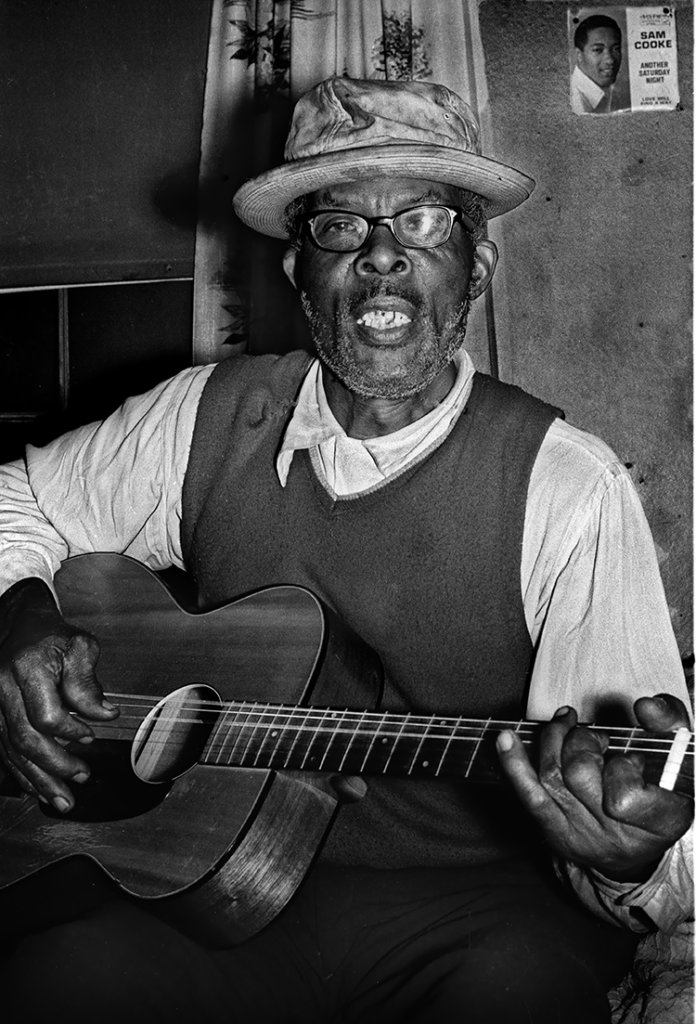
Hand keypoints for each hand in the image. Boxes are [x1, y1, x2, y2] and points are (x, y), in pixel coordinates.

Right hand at [0, 577, 117, 811]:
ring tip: (62, 800)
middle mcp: (4, 690)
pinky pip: (4, 751)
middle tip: (81, 777)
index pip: (46, 715)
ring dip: (38, 779)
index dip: (70, 732)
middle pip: (26, 739)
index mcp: (27, 669)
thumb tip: (104, 715)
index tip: (91, 736)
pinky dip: (22, 773)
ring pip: (12, 751)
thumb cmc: (52, 637)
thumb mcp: (80, 647)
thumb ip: (88, 683)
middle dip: (55, 766)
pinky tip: (37, 789)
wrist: (21, 626)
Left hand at [496, 695, 693, 880]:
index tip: (635, 760)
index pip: (627, 795)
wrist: (641, 846)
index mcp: (661, 822)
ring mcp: (581, 836)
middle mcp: (617, 836)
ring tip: (568, 725)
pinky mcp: (554, 831)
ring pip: (553, 776)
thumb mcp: (682, 755)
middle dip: (584, 742)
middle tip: (599, 738)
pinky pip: (529, 794)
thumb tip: (645, 706)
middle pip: (581, 776)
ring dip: (555, 739)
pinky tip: (505, 738)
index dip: (624, 769)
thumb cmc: (664, 788)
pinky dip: (514, 763)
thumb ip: (671, 722)